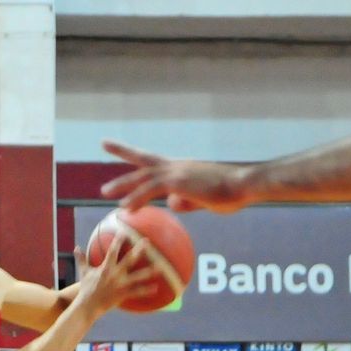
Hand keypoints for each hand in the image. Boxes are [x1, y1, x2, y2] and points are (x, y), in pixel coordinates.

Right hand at [73, 235, 157, 314]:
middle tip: (147, 241)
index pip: (113, 251)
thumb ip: (81, 259)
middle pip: (129, 260)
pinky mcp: (123, 294)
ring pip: (138, 276)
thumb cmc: (85, 289)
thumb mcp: (83, 272)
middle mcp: (114, 274)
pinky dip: (146, 290)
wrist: (87, 306)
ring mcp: (120, 284)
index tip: (125, 232)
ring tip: (161, 266)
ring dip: (149, 271)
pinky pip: (137, 291)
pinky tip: (156, 287)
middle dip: (138, 250)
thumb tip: (76, 247)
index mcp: (105, 268)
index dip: (119, 241)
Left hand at [100, 140, 251, 213]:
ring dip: (123, 185)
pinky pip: (151, 190)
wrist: (245, 185)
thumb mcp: (204, 199)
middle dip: (123, 150)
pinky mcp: (178, 182)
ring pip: (143, 177)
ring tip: (105, 192)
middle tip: (105, 142)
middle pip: (145, 157)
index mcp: (182, 168)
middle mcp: (177, 166)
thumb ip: (186, 201)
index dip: (138, 155)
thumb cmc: (231, 192)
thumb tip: (171, 203)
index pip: (155, 160)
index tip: (126, 149)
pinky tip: (125, 208)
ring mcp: (177, 172)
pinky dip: (137, 199)